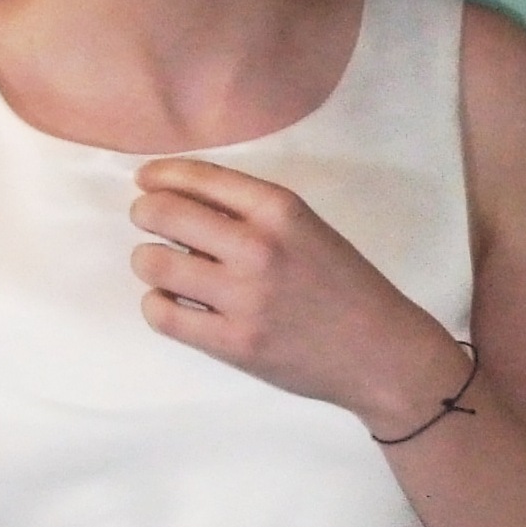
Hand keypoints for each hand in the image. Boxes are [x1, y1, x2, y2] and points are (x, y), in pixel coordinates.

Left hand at [130, 157, 465, 435]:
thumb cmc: (344, 285)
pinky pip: (163, 315)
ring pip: (153, 264)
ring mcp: (244, 297)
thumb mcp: (307, 228)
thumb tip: (179, 200)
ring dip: (147, 260)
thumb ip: (251, 213)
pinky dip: (156, 304)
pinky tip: (170, 302)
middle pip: (163, 214)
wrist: (380, 352)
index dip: (161, 175)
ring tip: (160, 267)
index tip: (146, 180)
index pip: (199, 177)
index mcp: (281, 209)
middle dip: (145, 213)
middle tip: (148, 221)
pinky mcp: (234, 343)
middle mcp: (259, 247)